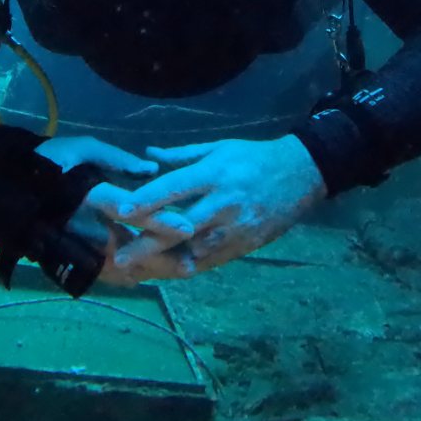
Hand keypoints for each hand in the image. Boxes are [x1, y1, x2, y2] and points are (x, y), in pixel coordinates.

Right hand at [36, 136, 196, 286]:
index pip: (128, 210)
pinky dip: (128, 275)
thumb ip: (117, 159)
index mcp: (87, 195)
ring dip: (149, 270)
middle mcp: (82, 226)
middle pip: (129, 247)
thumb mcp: (82, 148)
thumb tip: (151, 168)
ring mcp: (73, 247)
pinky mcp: (67, 259)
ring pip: (118, 267)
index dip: (158, 220)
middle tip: (192, 262)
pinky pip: (102, 273)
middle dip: (161, 257)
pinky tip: (150, 274)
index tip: (187, 228)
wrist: (4, 186)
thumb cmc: (48, 161)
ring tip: (180, 271)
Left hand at [112, 136, 325, 275]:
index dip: (145, 200)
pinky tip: (167, 273)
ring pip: (194, 251)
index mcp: (214, 173)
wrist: (301, 174)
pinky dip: (188, 267)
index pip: (173, 188)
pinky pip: (212, 260)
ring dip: (164, 263)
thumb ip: (183, 155)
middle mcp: (223, 202)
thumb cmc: (254, 157)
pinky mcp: (245, 245)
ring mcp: (235, 228)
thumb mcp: (219, 147)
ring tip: (136, 271)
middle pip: (179, 228)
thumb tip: (149, 154)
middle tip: (119, 258)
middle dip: (147, 245)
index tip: (119, 210)